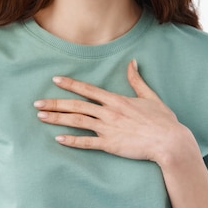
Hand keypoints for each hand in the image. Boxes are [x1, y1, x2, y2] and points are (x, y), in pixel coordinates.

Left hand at [33, 60, 189, 163]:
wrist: (170, 141)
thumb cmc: (163, 120)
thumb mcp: (150, 96)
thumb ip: (137, 80)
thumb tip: (132, 62)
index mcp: (116, 100)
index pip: (88, 89)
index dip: (70, 84)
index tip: (55, 80)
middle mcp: (109, 112)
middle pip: (76, 105)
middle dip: (55, 103)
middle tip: (36, 103)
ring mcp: (108, 129)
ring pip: (77, 121)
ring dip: (58, 119)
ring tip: (41, 117)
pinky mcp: (110, 144)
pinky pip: (87, 142)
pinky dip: (72, 141)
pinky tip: (58, 139)